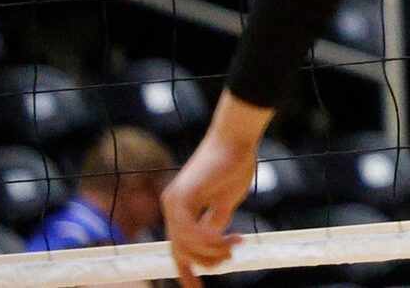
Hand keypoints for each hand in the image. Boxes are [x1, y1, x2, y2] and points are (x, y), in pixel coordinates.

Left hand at [163, 96, 269, 284]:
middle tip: (232, 256)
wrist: (237, 139)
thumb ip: (217, 220)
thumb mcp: (227, 200)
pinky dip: (207, 239)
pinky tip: (225, 238)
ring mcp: (173, 203)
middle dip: (208, 260)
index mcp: (181, 209)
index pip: (179, 248)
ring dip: (213, 249)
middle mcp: (172, 207)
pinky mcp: (181, 197)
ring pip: (186, 244)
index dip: (187, 271)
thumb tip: (213, 241)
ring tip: (236, 244)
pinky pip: (189, 231)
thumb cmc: (235, 164)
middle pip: (183, 250)